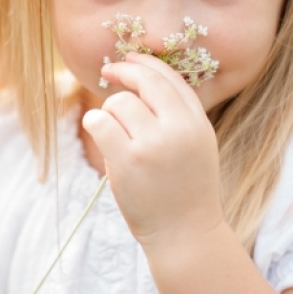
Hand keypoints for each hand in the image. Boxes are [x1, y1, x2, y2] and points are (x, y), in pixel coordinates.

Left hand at [81, 52, 225, 250]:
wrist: (186, 235)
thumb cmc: (185, 191)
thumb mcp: (197, 146)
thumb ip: (178, 116)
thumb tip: (143, 79)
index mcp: (197, 122)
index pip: (170, 78)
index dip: (146, 63)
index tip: (129, 58)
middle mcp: (179, 128)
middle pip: (144, 81)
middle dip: (122, 71)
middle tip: (108, 72)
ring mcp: (153, 144)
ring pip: (118, 103)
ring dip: (109, 113)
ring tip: (115, 136)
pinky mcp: (128, 160)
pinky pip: (99, 122)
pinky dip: (94, 125)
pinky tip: (101, 137)